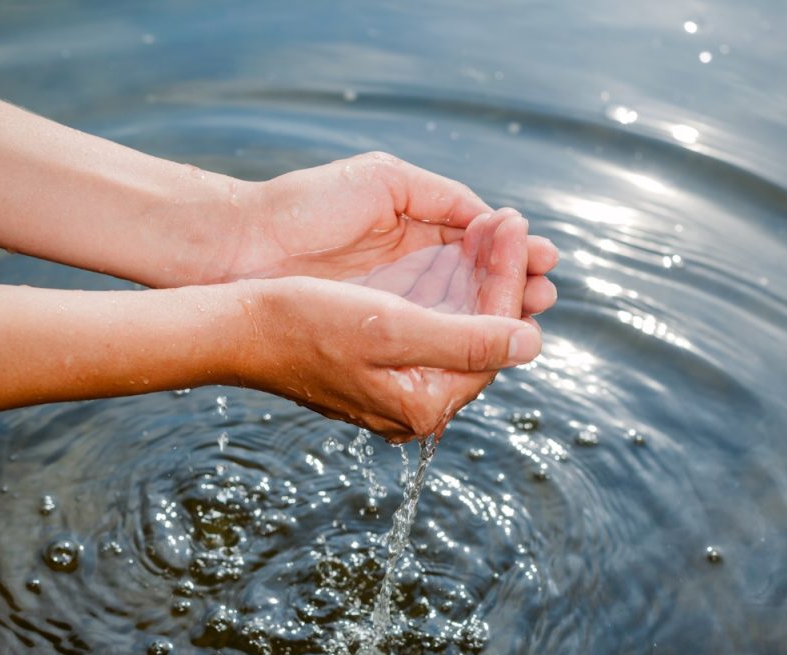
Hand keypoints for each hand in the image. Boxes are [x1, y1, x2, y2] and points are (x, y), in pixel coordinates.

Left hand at [222, 153, 557, 317]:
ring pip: (461, 317)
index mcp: (417, 234)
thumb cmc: (308, 207)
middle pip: (477, 288)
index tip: (541, 254)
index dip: (511, 255)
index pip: (478, 251)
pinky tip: (491, 331)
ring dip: (498, 312)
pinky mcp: (379, 340)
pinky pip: (431, 340)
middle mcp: (411, 277)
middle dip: (513, 286)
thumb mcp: (385, 181)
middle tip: (544, 286)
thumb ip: (444, 196)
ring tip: (532, 302)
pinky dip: (463, 336)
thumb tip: (497, 219)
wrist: (242, 250)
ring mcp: (396, 311)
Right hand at [234, 212, 538, 441]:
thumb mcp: (392, 329)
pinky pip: (432, 323)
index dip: (510, 283)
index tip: (517, 229)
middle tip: (513, 224)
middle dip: (499, 276)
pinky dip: (448, 286)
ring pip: (458, 326)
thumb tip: (532, 345)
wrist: (237, 325)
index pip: (493, 342)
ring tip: (494, 227)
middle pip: (480, 335)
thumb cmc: (304, 323)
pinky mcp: (380, 362)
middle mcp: (417, 402)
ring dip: (478, 276)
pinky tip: (456, 252)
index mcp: (425, 404)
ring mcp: (398, 384)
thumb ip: (467, 340)